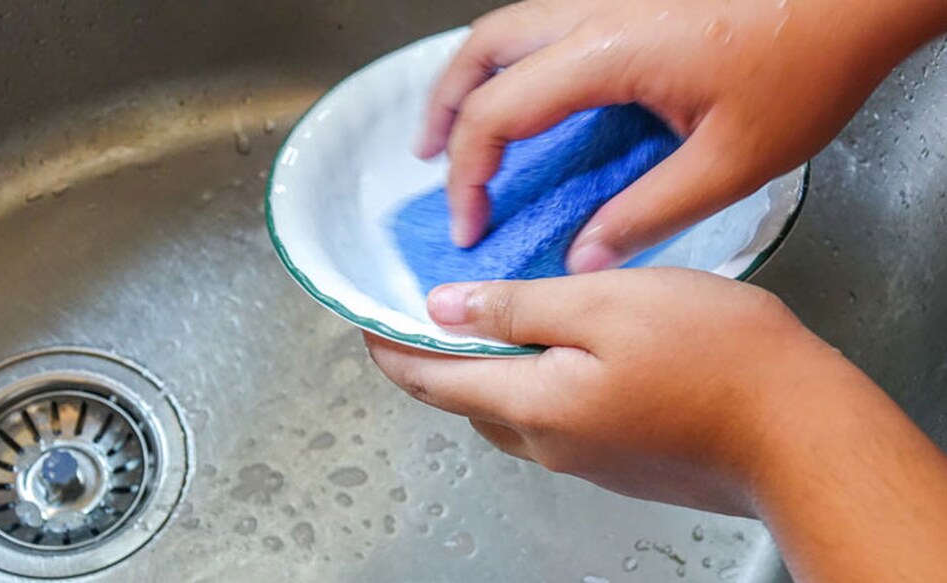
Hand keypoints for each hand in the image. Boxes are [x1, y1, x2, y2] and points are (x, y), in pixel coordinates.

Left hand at [365, 270, 946, 580]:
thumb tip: (442, 311)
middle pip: (466, 401)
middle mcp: (549, 444)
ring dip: (487, 371)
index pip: (431, 381)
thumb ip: (515, 309)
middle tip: (426, 312)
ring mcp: (587, 458)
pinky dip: (534, 383)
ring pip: (510, 411)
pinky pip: (553, 419)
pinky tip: (559, 348)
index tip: (366, 319)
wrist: (801, 430)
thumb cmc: (712, 356)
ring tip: (488, 321)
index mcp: (532, 405)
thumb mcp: (602, 303)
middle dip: (437, 360)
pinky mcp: (621, 459)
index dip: (391, 348)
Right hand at [420, 0, 946, 270]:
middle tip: (428, 160)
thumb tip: (584, 259)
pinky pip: (545, 22)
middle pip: (481, 50)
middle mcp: (595, 12)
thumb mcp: (730, 160)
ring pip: (508, 26)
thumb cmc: (807, 64)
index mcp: (608, 53)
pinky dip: (514, 61)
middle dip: (444, 108)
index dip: (468, 174)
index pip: (498, 112)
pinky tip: (530, 95)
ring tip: (460, 126)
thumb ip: (648, 213)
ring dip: (473, 76)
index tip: (469, 225)